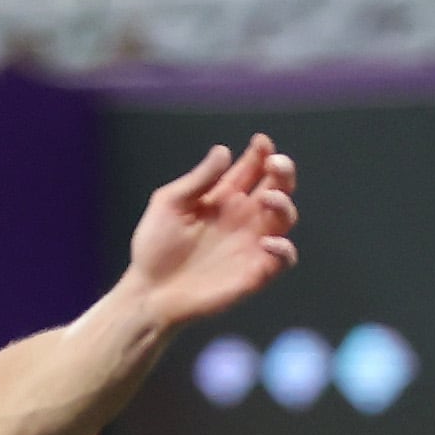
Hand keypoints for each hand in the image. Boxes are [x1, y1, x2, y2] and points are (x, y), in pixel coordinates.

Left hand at [121, 134, 299, 330]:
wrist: (150, 292)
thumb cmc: (155, 247)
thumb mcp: (170, 203)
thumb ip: (199, 179)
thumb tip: (223, 150)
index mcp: (224, 197)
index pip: (252, 169)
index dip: (261, 153)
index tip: (261, 142)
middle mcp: (243, 217)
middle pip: (276, 187)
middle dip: (283, 171)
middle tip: (276, 163)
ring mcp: (252, 244)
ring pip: (285, 218)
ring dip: (284, 204)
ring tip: (268, 198)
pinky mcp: (255, 273)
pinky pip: (284, 259)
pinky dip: (283, 249)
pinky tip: (267, 242)